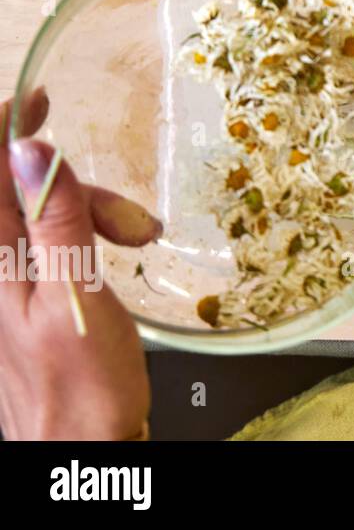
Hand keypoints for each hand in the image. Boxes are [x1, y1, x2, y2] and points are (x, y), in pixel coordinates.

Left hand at [0, 93, 159, 439]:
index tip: (42, 101)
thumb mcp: (77, 296)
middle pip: (15, 188)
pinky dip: (86, 233)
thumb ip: (55, 219)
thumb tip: (32, 148)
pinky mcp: (22, 294)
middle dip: (75, 184)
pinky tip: (119, 250)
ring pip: (37, 211)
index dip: (2, 128)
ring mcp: (3, 280)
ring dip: (91, 210)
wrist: (80, 452)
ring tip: (140, 240)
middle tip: (131, 217)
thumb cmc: (81, 387)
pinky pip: (47, 238)